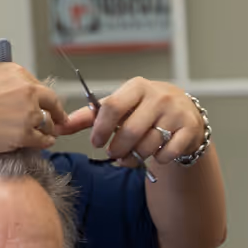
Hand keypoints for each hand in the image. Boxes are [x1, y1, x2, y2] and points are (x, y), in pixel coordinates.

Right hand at [0, 59, 66, 153]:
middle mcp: (26, 90)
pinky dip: (44, 142)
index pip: (38, 86)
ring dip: (47, 129)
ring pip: (47, 123)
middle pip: (51, 102)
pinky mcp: (23, 135)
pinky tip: (43, 143)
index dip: (41, 97)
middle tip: (58, 119)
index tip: (44, 103)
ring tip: (46, 134)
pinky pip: (43, 140)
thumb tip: (6, 77)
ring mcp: (26, 113)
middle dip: (55, 112)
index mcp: (16, 72)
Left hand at [64, 78, 207, 166]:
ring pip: (148, 145)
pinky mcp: (189, 129)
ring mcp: (175, 113)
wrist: (185, 112)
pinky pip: (167, 153)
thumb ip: (90, 117)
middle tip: (113, 154)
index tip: (96, 141)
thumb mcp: (120, 106)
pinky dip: (158, 160)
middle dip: (117, 148)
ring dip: (135, 157)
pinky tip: (155, 154)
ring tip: (131, 156)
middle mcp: (158, 97)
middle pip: (130, 130)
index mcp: (137, 87)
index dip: (101, 128)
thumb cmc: (144, 109)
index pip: (113, 106)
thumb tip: (58, 127)